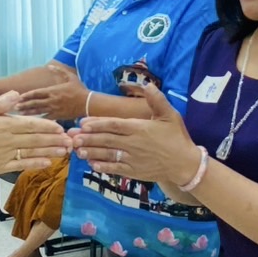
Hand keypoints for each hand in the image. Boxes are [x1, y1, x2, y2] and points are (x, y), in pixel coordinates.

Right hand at [0, 92, 72, 174]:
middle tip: (71, 141)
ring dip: (50, 152)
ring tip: (65, 152)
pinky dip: (35, 164)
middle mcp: (8, 140)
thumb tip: (17, 94)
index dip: (47, 126)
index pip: (31, 124)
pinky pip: (21, 165)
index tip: (61, 127)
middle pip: (36, 139)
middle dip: (55, 140)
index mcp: (3, 124)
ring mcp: (5, 155)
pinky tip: (46, 163)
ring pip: (32, 152)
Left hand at [15, 65, 88, 120]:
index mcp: (53, 90)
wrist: (88, 103)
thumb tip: (49, 67)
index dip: (27, 95)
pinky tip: (32, 121)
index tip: (19, 96)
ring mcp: (54, 109)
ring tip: (20, 113)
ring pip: (38, 111)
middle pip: (35, 103)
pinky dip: (39, 119)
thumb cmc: (79, 89)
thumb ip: (59, 71)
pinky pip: (46, 118)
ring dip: (28, 112)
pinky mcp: (58, 116)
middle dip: (24, 104)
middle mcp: (52, 100)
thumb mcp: (70, 77)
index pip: (36, 93)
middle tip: (15, 106)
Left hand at [70, 82, 199, 186]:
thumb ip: (157, 100)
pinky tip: (92, 165)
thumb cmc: (177, 138)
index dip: (96, 124)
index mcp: (139, 128)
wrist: (185, 164)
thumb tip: (147, 84)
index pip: (113, 125)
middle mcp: (133, 144)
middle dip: (87, 138)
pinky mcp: (134, 172)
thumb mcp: (170, 115)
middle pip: (106, 139)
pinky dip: (103, 166)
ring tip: (77, 150)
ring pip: (107, 154)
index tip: (83, 123)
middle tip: (72, 137)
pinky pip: (115, 169)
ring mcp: (133, 159)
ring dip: (91, 152)